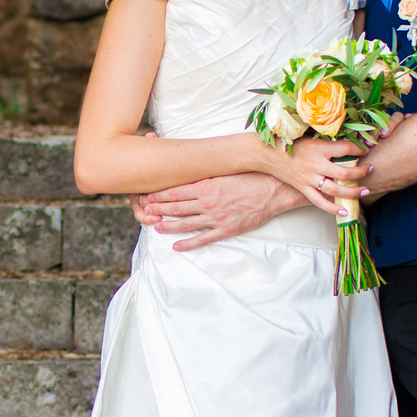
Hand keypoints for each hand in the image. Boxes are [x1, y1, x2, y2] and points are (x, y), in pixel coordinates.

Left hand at [133, 172, 298, 250]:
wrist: (272, 191)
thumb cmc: (251, 177)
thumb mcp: (225, 171)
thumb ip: (207, 174)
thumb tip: (192, 171)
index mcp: (206, 186)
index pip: (175, 191)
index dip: (159, 194)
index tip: (148, 195)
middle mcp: (207, 202)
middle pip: (176, 207)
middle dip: (157, 209)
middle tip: (144, 210)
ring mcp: (215, 218)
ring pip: (185, 223)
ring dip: (168, 225)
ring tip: (155, 226)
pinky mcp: (225, 229)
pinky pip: (202, 239)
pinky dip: (188, 243)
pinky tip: (176, 245)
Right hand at [274, 137, 371, 217]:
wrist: (267, 153)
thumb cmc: (289, 141)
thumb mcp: (310, 135)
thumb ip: (328, 138)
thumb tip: (350, 138)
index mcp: (318, 148)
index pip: (346, 149)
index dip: (359, 149)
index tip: (365, 149)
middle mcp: (315, 165)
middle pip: (345, 173)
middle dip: (361, 172)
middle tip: (371, 169)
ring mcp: (309, 179)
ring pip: (335, 190)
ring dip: (353, 192)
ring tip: (365, 191)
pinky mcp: (303, 188)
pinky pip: (320, 202)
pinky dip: (333, 209)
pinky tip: (345, 212)